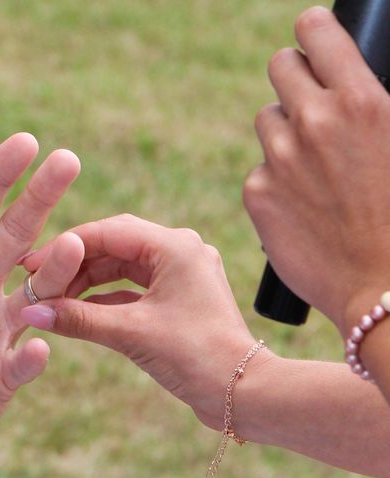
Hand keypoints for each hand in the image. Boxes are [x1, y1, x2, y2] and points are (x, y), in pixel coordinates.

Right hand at [20, 215, 269, 428]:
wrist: (244, 392)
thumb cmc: (196, 356)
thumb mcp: (131, 333)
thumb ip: (78, 318)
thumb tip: (31, 311)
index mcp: (174, 245)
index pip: (107, 232)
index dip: (65, 246)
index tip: (33, 264)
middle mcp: (180, 250)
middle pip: (113, 245)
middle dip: (75, 263)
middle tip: (40, 279)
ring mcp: (180, 272)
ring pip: (122, 266)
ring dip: (88, 281)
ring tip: (55, 297)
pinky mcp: (178, 295)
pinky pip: (133, 287)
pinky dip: (106, 297)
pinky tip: (78, 310)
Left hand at [244, 7, 389, 333]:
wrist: (386, 292)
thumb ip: (375, 108)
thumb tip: (357, 94)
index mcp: (363, 100)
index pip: (315, 29)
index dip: (314, 32)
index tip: (315, 40)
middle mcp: (314, 121)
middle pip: (280, 66)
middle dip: (296, 78)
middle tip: (313, 103)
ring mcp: (279, 158)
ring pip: (267, 118)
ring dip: (285, 131)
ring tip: (315, 165)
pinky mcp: (256, 193)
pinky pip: (260, 168)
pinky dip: (276, 178)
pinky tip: (302, 203)